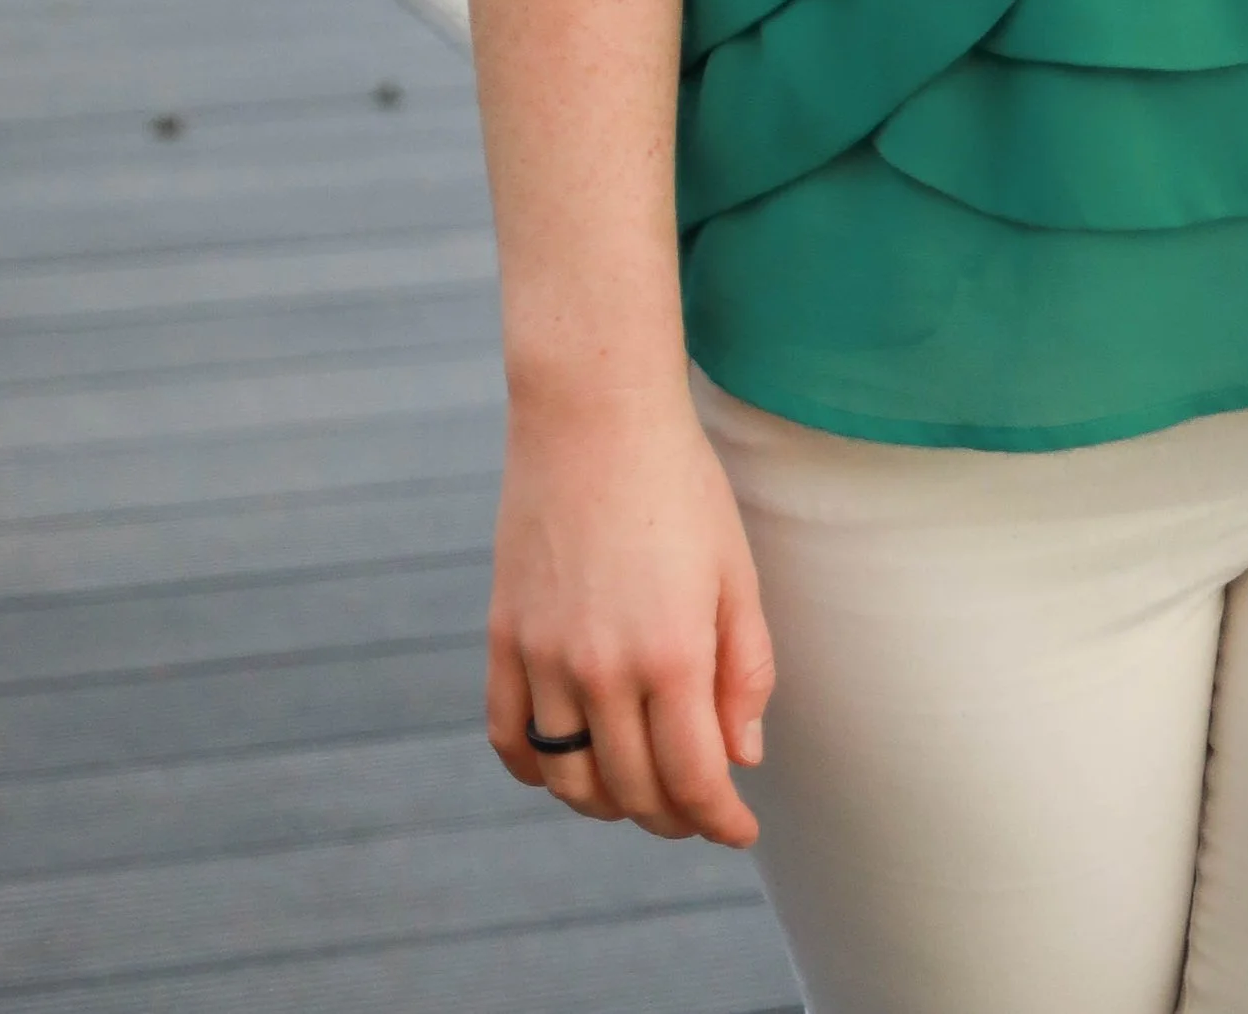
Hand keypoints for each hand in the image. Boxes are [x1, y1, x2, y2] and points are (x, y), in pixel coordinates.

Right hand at [485, 390, 773, 845]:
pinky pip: (510, 739)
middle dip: (674, 817)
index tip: (738, 831)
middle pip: (633, 791)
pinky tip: (569, 767)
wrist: (593, 417)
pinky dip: (538, 772)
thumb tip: (741, 758)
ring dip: (609, 803)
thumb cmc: (680, 488)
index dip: (719, 821)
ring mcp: (543, 658)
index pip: (693, 781)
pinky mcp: (503, 639)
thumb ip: (744, 672)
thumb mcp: (736, 574)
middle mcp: (602, 670)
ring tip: (642, 792)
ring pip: (570, 780)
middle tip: (700, 810)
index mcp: (672, 655)